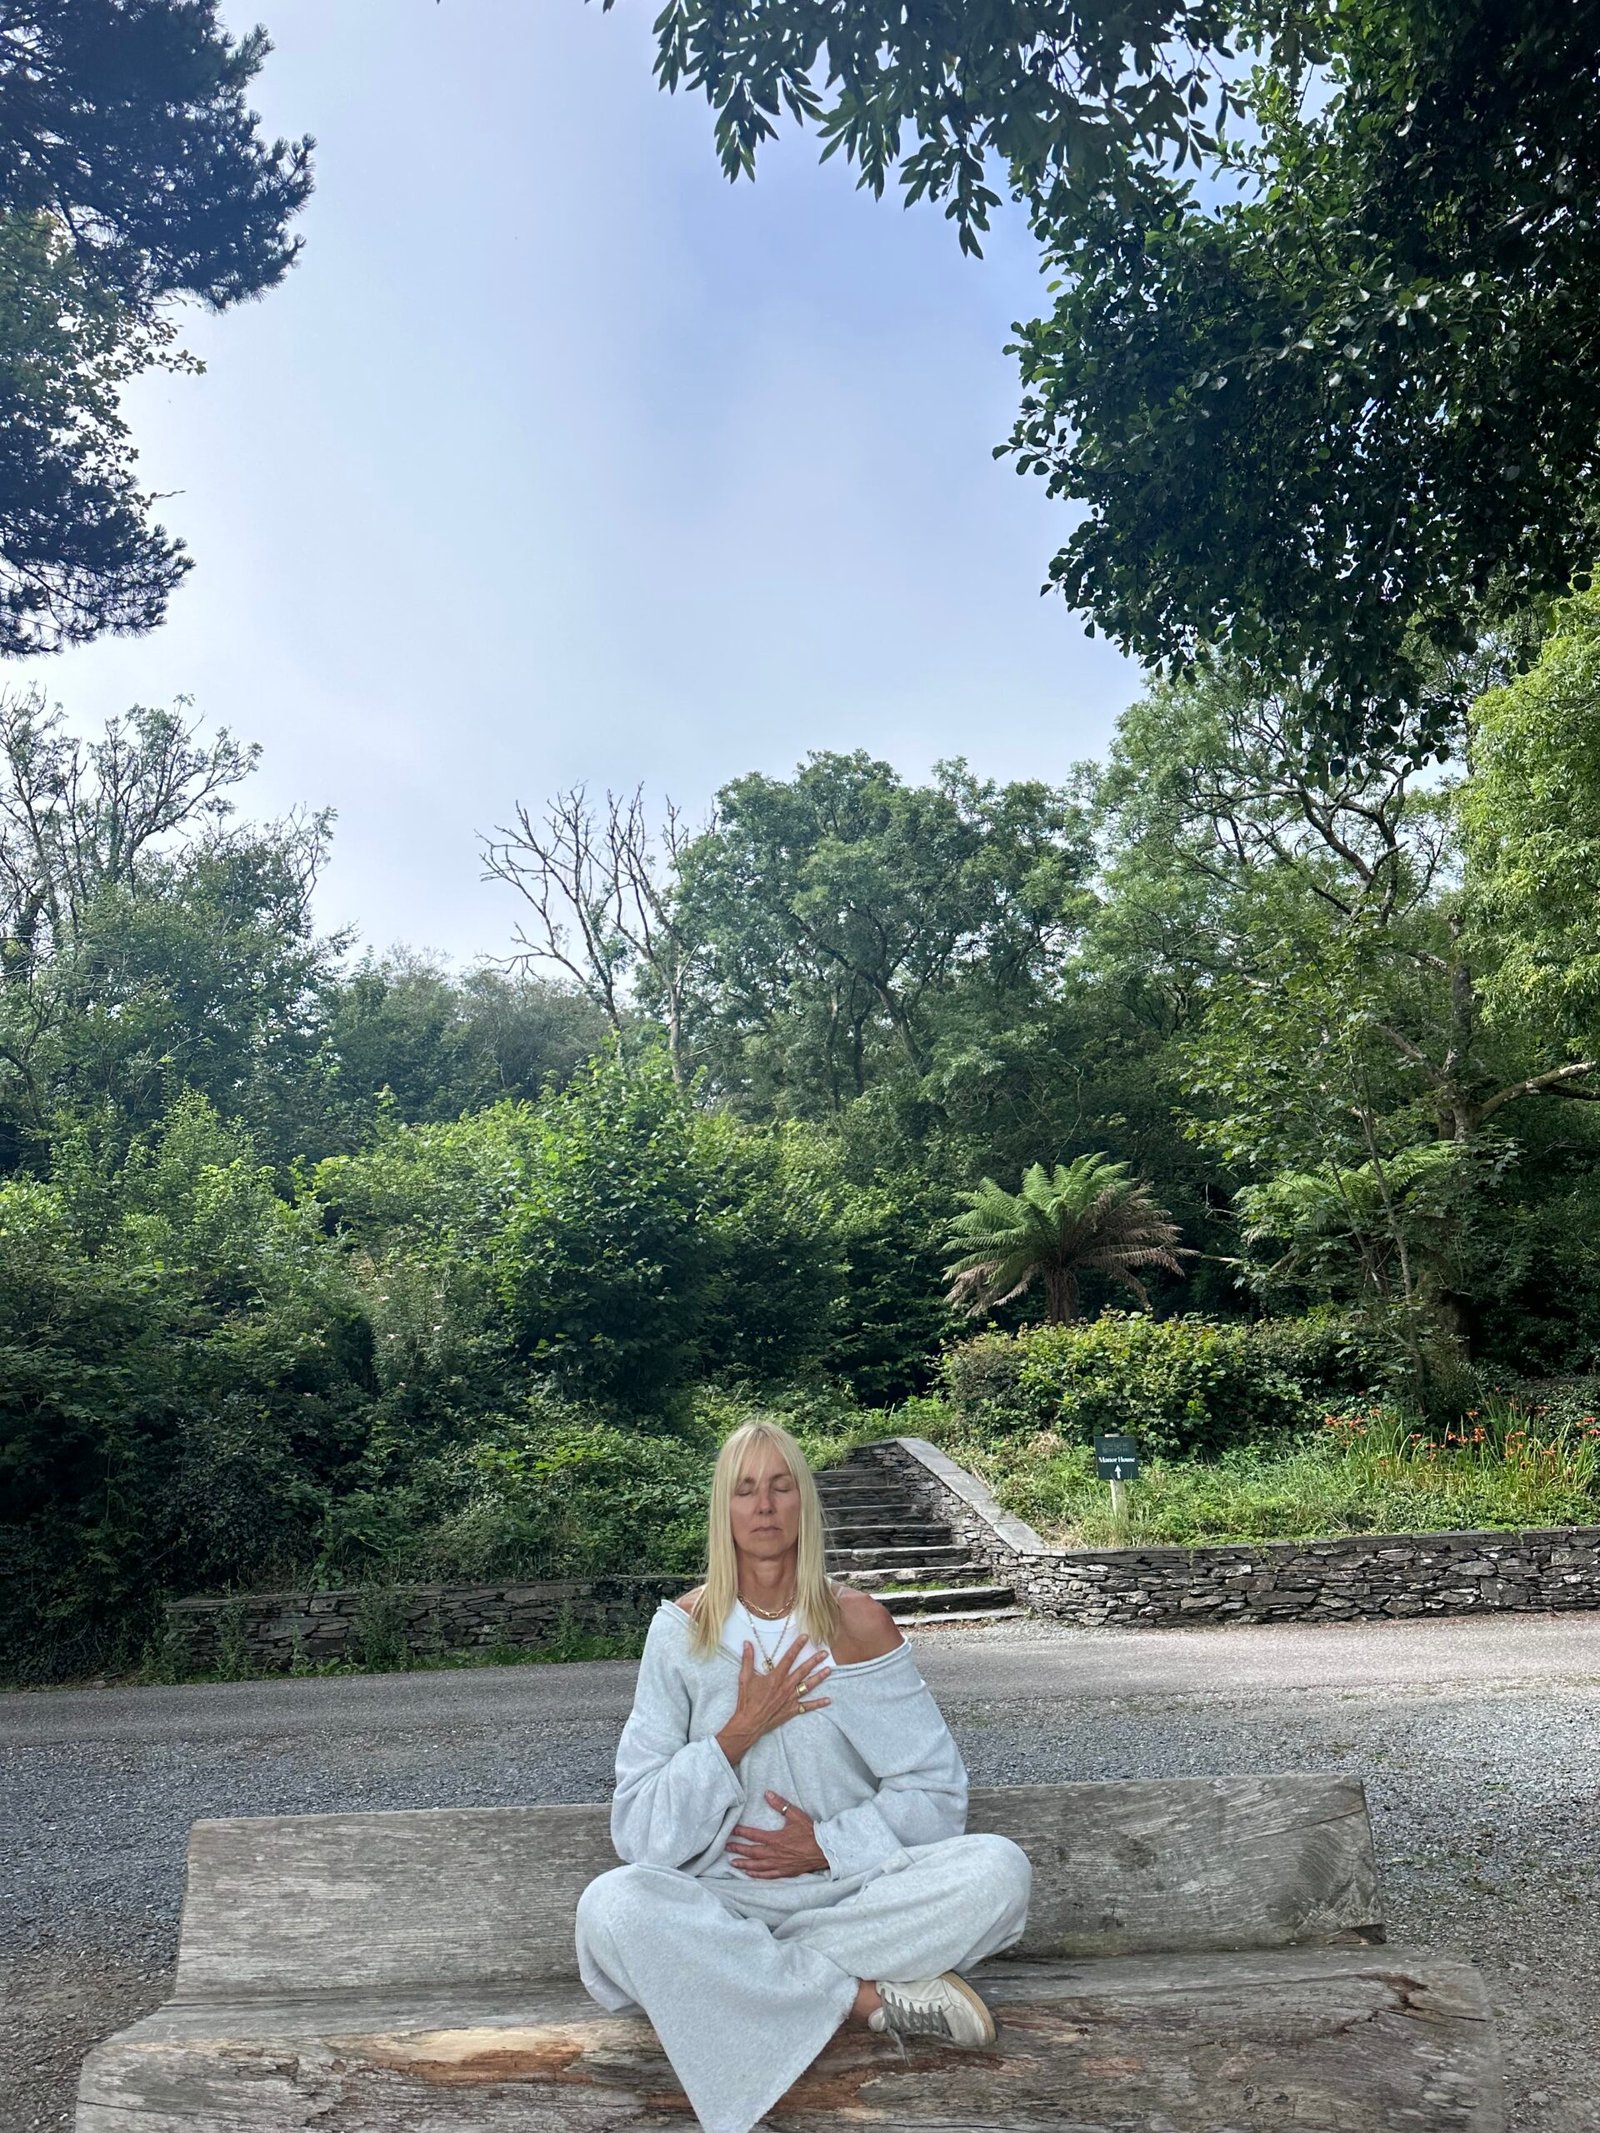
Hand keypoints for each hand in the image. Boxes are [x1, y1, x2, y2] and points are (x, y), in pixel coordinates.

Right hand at [716, 1635, 831, 1768]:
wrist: (749, 1722)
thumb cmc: (747, 1700)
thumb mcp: (745, 1677)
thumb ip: (747, 1659)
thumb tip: (747, 1643)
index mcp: (776, 1677)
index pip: (789, 1658)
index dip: (797, 1646)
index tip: (806, 1637)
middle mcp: (786, 1686)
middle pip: (803, 1671)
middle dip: (814, 1660)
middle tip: (825, 1653)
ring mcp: (790, 1699)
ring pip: (808, 1686)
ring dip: (819, 1678)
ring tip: (829, 1670)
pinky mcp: (792, 1710)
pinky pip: (807, 1706)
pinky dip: (818, 1703)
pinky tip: (828, 1700)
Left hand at [726, 1792, 828, 1878]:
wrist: (823, 1849)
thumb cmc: (810, 1831)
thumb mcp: (796, 1815)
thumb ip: (780, 1805)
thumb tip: (768, 1794)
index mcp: (775, 1839)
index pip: (754, 1835)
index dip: (741, 1832)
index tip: (732, 1831)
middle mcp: (774, 1853)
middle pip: (752, 1852)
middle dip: (738, 1849)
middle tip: (726, 1847)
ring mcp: (779, 1864)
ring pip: (757, 1866)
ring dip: (744, 1864)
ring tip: (733, 1863)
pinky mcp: (784, 1872)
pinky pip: (767, 1875)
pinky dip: (757, 1875)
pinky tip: (750, 1874)